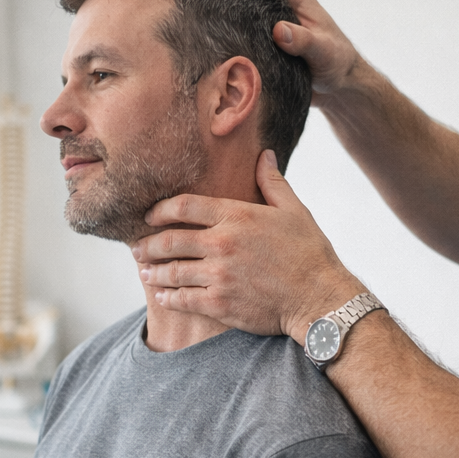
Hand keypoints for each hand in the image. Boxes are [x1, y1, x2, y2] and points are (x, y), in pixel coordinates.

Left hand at [135, 151, 364, 341]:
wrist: (320, 298)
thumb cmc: (310, 253)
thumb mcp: (295, 211)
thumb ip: (273, 182)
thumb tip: (264, 154)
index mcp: (237, 216)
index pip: (184, 206)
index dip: (160, 210)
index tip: (150, 216)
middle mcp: (222, 243)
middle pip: (170, 240)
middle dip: (149, 244)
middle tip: (138, 248)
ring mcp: (219, 275)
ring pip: (172, 271)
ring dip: (154, 272)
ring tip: (145, 272)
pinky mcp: (220, 303)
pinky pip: (183, 298)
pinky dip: (168, 297)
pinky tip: (163, 296)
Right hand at [200, 0, 366, 104]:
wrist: (342, 87)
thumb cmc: (338, 66)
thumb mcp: (323, 52)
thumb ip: (303, 41)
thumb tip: (279, 31)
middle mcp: (283, 6)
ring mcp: (275, 23)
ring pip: (242, 7)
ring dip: (220, 3)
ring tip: (189, 1)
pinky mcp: (271, 41)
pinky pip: (244, 28)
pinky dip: (227, 26)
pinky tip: (206, 32)